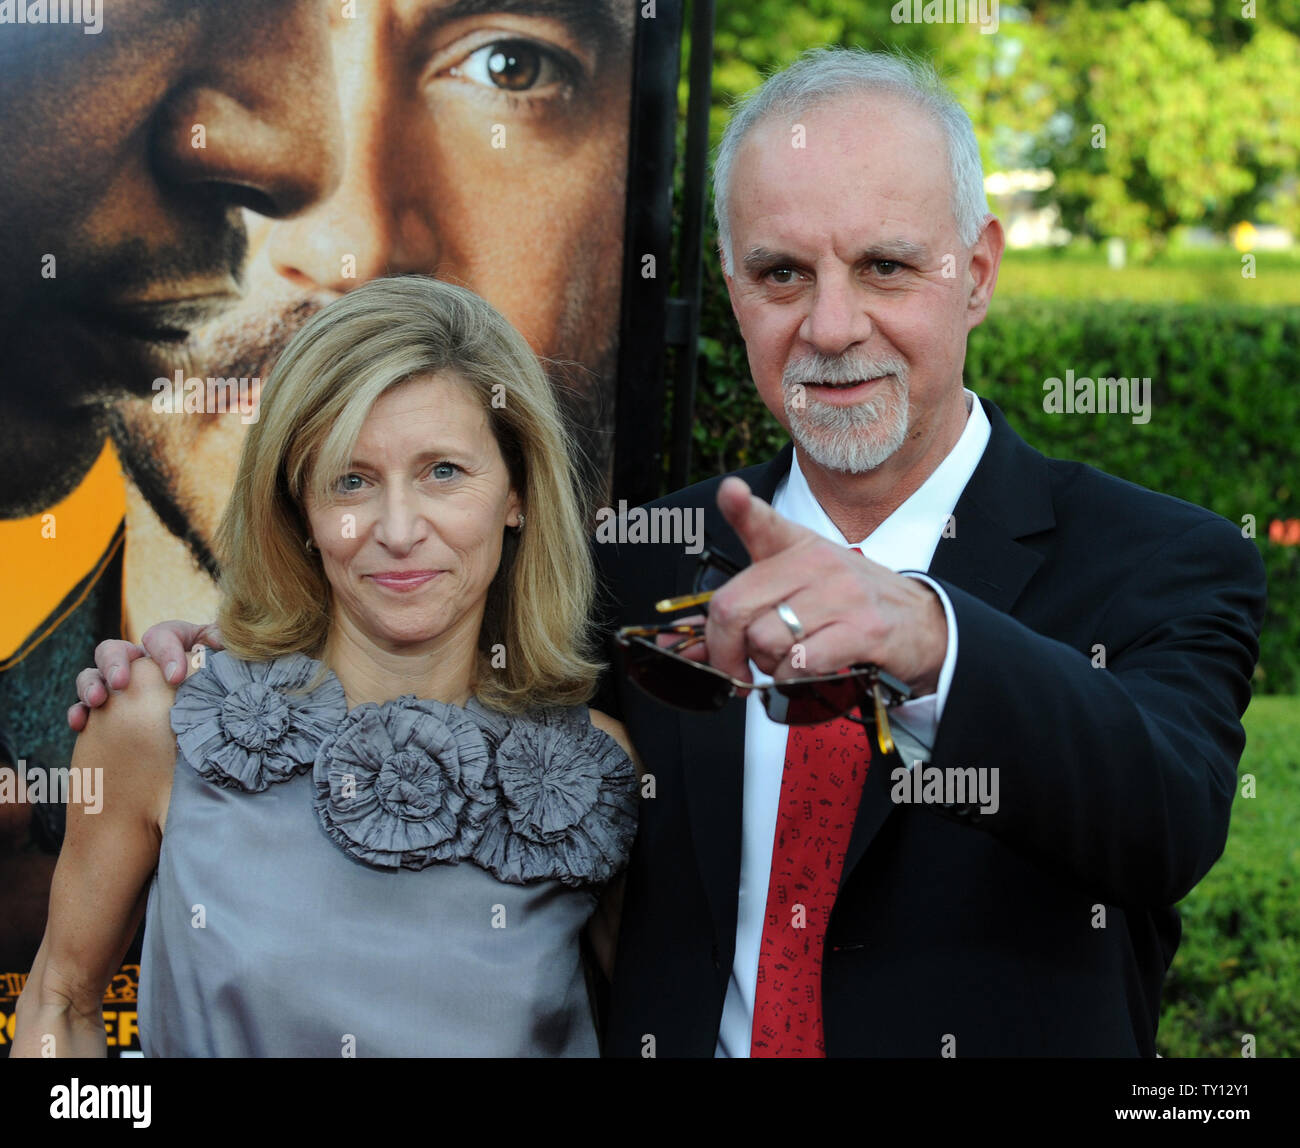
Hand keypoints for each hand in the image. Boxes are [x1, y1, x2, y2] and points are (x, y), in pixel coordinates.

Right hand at [66, 621, 223, 732]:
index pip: (160, 636)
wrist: (219, 712)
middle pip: (115, 649)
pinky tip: (81, 725)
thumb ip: (223, 646)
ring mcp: (120, 684)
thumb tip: (219, 642)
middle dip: (115, 663)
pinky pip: (83, 708)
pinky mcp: (108, 709)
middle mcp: (140, 659)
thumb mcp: (226, 661)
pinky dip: (78, 713)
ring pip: (92, 674)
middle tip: (122, 683)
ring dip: (90, 685)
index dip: (165, 652)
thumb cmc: (222, 680)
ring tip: (97, 702)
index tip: (176, 677)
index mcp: (170, 642)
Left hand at [704, 477, 946, 692]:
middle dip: (722, 650)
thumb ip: (746, 606)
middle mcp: (816, 564)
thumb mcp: (801, 587)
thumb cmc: (850, 605)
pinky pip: (800, 663)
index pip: (763, 522)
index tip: (731, 493)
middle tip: (734, 668)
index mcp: (797, 547)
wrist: (924, 625)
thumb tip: (681, 641)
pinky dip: (793, 679)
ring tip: (788, 661)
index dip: (742, 507)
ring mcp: (841, 595)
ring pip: (763, 640)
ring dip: (766, 667)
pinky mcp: (863, 630)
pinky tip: (810, 671)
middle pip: (734, 607)